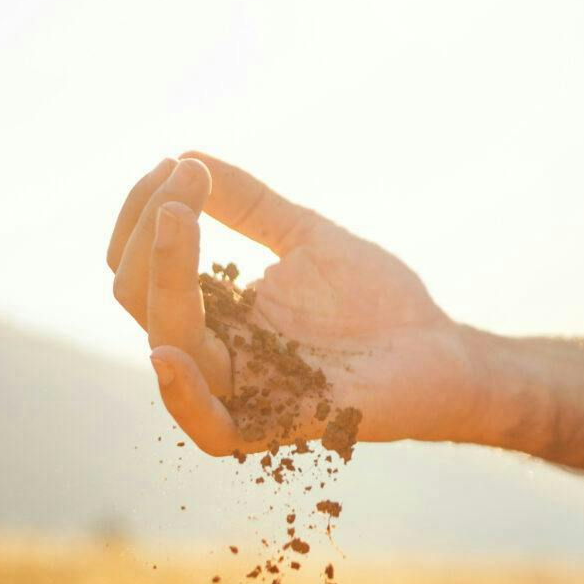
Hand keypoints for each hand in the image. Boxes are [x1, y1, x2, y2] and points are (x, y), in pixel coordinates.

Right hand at [106, 153, 477, 454]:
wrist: (443, 350)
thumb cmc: (381, 302)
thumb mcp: (308, 238)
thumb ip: (250, 205)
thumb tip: (187, 154)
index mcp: (216, 312)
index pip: (142, 266)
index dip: (144, 214)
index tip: (177, 163)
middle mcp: (218, 352)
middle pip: (140, 299)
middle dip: (150, 232)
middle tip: (183, 179)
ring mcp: (246, 390)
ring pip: (168, 345)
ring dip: (163, 277)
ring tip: (179, 219)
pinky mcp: (283, 424)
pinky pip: (212, 429)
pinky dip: (183, 396)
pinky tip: (166, 353)